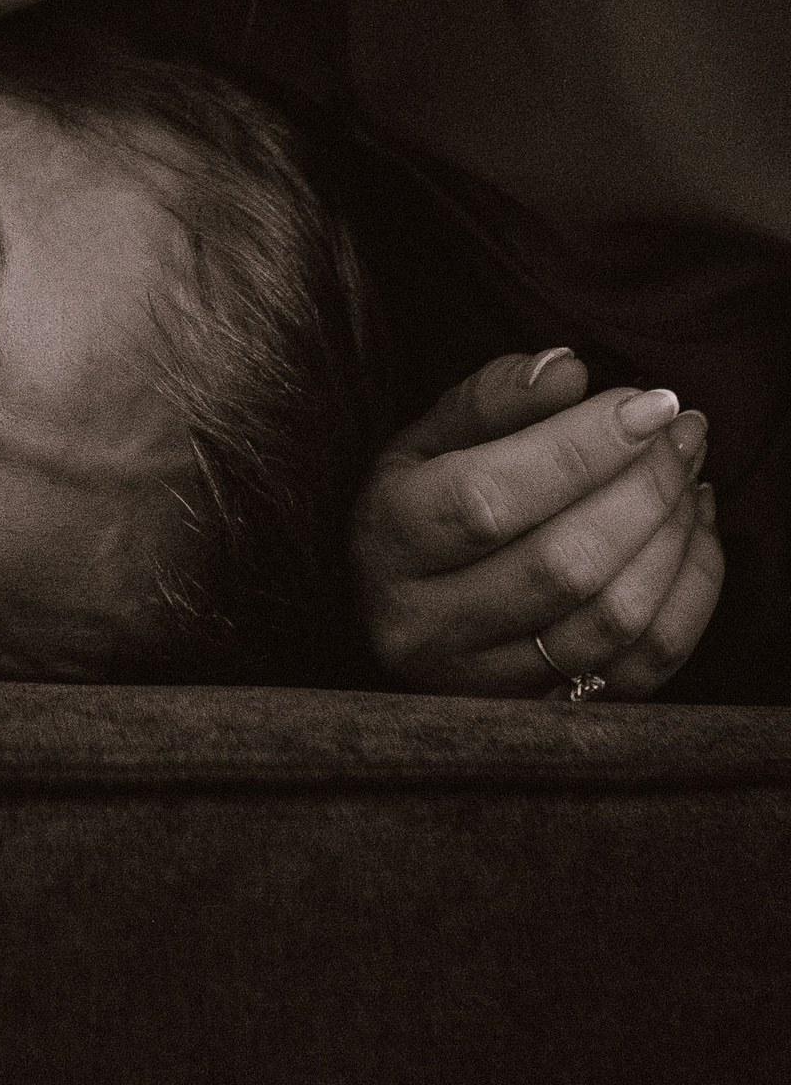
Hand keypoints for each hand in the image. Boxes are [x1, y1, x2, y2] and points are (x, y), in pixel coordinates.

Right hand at [350, 350, 722, 697]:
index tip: (650, 402)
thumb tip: (570, 369)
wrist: (396, 605)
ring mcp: (487, 685)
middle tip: (684, 431)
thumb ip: (492, 397)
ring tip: (689, 474)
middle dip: (645, 488)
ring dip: (674, 537)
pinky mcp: (545, 715)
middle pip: (564, 564)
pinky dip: (690, 594)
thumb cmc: (416, 504)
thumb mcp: (425, 438)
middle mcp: (428, 626)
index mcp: (391, 540)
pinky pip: (645, 667)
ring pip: (611, 620)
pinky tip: (694, 533)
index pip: (493, 496)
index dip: (583, 447)